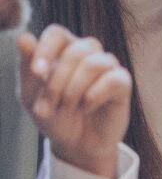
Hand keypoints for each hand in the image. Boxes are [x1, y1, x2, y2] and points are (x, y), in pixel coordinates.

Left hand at [17, 26, 131, 178]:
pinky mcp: (122, 84)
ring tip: (68, 107)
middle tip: (50, 104)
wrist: (76, 144)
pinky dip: (94, 96)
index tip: (37, 73)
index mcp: (63, 51)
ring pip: (94, 63)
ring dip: (75, 89)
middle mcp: (88, 55)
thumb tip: (23, 36)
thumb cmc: (54, 116)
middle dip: (58, 80)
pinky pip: (112, 80)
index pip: (57, 33)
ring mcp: (107, 68)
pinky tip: (87, 107)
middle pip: (76, 50)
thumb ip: (28, 67)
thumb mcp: (32, 95)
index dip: (46, 49)